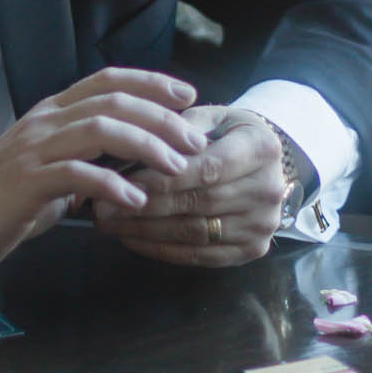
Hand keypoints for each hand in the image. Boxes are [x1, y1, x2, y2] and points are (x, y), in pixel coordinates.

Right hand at [0, 70, 207, 275]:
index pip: (107, 82)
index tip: (187, 97)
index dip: (150, 83)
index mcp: (53, 113)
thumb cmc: (0, 198)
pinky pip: (77, 175)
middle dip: (161, 118)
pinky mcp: (27, 181)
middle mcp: (46, 122)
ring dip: (145, 145)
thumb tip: (123, 170)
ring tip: (175, 168)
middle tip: (194, 141)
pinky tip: (134, 200)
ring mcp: (35, 149)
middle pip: (113, 102)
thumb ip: (84, 163)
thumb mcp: (50, 171)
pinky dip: (111, 185)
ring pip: (99, 129)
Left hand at [92, 104, 291, 266]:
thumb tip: (135, 145)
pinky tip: (132, 239)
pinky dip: (162, 250)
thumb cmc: (229, 135)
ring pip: (194, 233)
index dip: (161, 178)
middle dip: (145, 207)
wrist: (266, 164)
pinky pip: (200, 255)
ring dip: (146, 231)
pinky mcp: (252, 249)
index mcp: (261, 148)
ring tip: (110, 223)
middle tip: (102, 208)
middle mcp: (269, 190)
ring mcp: (262, 224)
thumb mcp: (211, 116)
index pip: (205, 169)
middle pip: (197, 203)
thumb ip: (178, 126)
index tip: (120, 181)